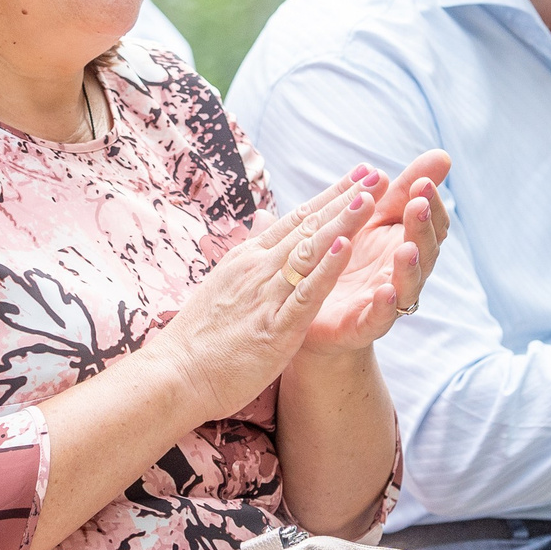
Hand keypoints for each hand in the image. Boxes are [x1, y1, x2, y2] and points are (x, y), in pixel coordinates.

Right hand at [144, 177, 363, 422]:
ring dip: (341, 224)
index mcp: (248, 258)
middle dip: (345, 200)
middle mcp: (257, 269)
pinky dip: (326, 270)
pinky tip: (346, 249)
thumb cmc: (200, 336)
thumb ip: (251, 253)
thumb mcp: (225, 283)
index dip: (331, 196)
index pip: (296, 219)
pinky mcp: (274, 328)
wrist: (174, 374)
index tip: (359, 175)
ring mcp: (265, 296)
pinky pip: (304, 294)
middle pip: (308, 227)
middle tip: (376, 175)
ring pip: (309, 252)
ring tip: (368, 199)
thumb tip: (265, 219)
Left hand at [298, 152, 451, 355]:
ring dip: (409, 267)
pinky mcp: (363, 325)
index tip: (422, 181)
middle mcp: (402, 273)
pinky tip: (385, 291)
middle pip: (424, 251)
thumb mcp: (371, 217)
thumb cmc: (346, 258)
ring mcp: (387, 301)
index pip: (430, 223)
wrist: (311, 311)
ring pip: (408, 286)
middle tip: (419, 204)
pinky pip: (379, 319)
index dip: (430, 203)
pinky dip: (385, 307)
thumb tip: (443, 155)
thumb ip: (400, 190)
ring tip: (405, 249)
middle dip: (422, 227)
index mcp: (404, 243)